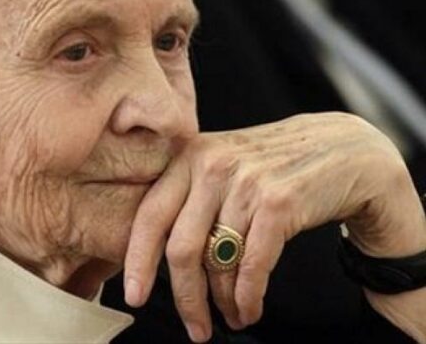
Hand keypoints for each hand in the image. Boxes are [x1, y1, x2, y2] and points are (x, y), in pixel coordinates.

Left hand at [123, 112, 425, 341]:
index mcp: (190, 156)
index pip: (150, 214)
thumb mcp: (224, 161)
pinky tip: (249, 310)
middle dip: (184, 297)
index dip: (137, 260)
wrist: (343, 150)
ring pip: (218, 262)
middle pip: (181, 248)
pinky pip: (252, 266)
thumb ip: (191, 193)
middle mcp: (212, 165)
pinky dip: (248, 298)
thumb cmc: (275, 164)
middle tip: (194, 327)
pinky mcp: (278, 203)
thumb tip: (156, 255)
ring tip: (229, 317)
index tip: (133, 293)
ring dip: (223, 302)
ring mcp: (246, 182)